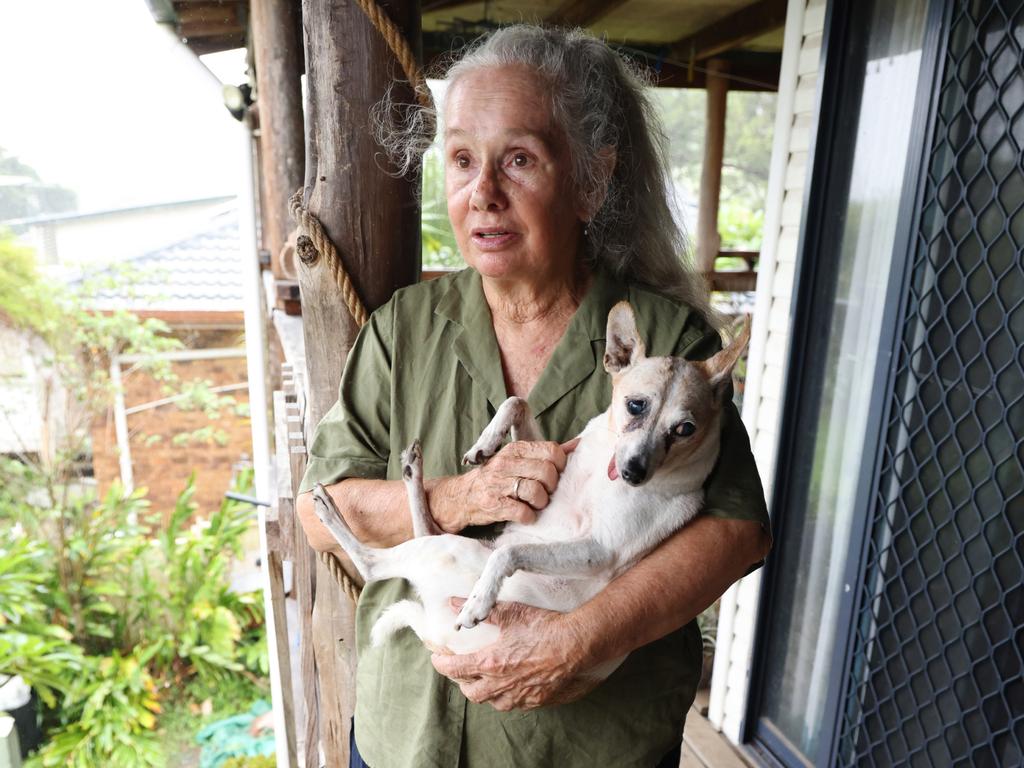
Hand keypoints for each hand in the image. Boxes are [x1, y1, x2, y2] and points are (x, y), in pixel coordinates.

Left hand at [431, 597, 599, 710]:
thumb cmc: (543, 626)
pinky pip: (515, 704)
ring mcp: (519, 696)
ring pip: (492, 701)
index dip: (441, 663)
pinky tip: (512, 685)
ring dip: (484, 691)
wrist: (577, 645)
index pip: (454, 669)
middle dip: (461, 681)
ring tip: (485, 679)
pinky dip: (507, 695)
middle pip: (471, 691)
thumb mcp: (510, 612)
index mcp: (490, 664)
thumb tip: (455, 604)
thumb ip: (480, 610)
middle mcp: (501, 685)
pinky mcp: (537, 701)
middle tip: (461, 668)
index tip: (436, 657)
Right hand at [432, 440, 576, 531]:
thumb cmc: (498, 478)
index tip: (554, 476)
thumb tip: (579, 445)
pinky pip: (522, 512)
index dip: (560, 466)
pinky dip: (528, 517)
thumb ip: (547, 453)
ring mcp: (498, 483)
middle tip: (544, 494)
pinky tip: (524, 516)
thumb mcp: (519, 460)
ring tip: (534, 505)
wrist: (463, 497)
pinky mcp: (493, 504)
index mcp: (516, 449)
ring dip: (540, 503)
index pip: (552, 451)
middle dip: (551, 487)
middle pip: (547, 473)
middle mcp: (506, 462)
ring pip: (536, 492)